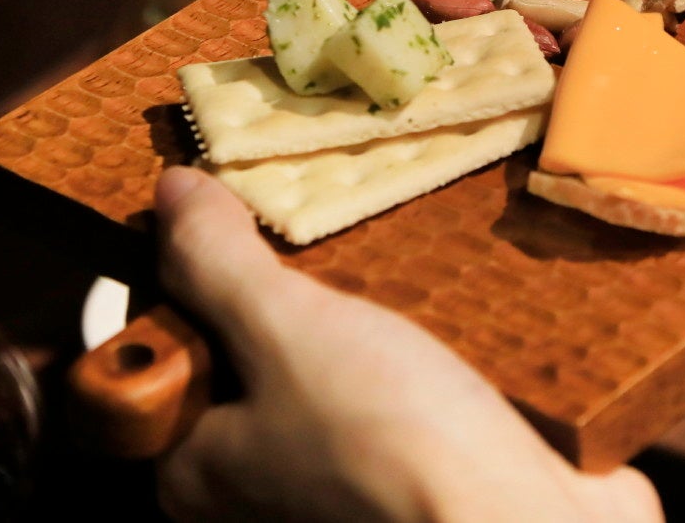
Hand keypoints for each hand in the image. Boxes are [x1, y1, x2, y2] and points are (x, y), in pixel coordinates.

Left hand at [153, 167, 661, 522]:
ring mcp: (332, 493)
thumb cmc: (390, 443)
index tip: (243, 242)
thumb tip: (170, 193)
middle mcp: (253, 492)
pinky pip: (387, 412)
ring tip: (389, 295)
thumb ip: (219, 262)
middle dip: (291, 309)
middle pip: (249, 367)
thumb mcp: (287, 329)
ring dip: (354, 337)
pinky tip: (437, 344)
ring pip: (323, 386)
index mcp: (197, 467)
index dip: (198, 289)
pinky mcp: (403, 488)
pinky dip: (409, 373)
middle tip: (327, 263)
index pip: (165, 360)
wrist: (519, 521)